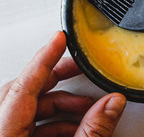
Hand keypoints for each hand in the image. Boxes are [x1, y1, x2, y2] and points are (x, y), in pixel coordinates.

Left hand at [0, 31, 126, 136]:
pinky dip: (55, 121)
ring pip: (28, 107)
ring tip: (88, 107)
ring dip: (61, 103)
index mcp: (5, 133)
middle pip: (24, 91)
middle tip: (79, 66)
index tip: (59, 38)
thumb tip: (112, 103)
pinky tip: (77, 126)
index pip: (24, 86)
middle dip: (57, 77)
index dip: (44, 58)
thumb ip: (92, 129)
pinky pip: (28, 124)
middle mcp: (1, 133)